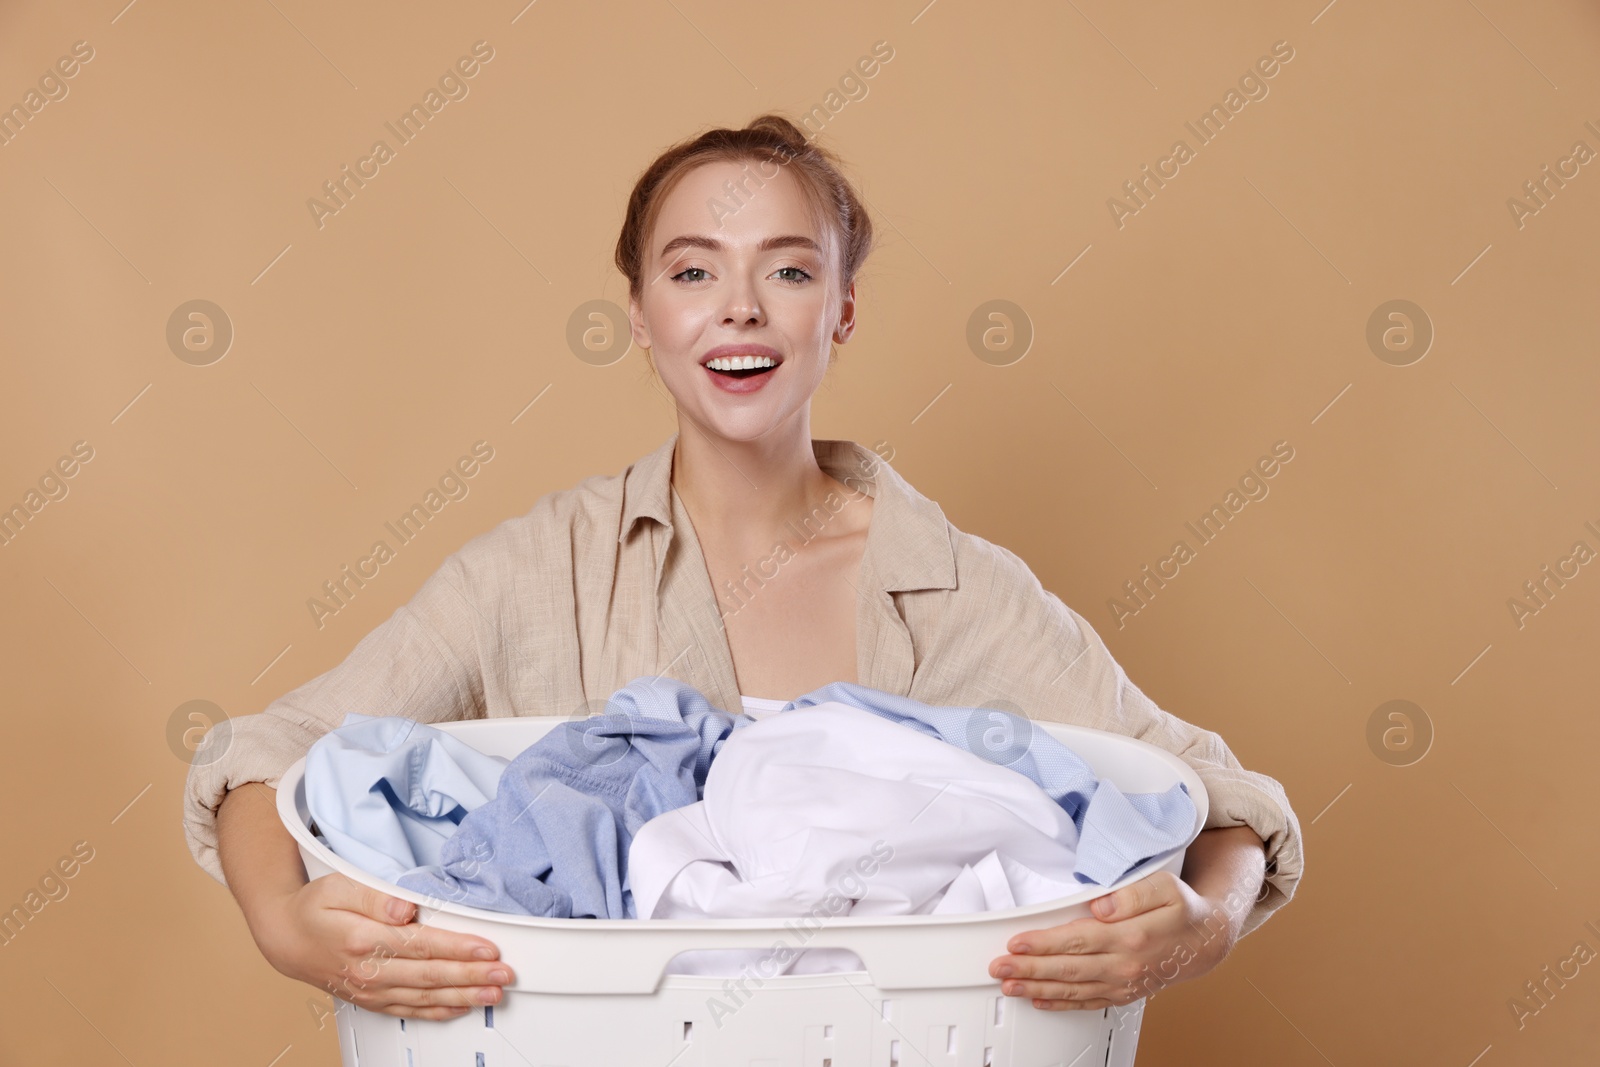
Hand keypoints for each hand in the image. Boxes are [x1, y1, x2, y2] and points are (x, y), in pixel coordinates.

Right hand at [252, 871, 515, 1020]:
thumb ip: (374, 895)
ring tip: (494, 993)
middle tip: (504, 975)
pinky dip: (440, 1011)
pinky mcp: (373, 1000)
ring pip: (425, 997)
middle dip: (472, 976)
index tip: (487, 949)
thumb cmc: (315, 908)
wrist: (286, 939)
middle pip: (430, 975)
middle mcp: (368, 970)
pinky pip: (411, 1010)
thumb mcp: (338, 886)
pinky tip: (462, 1006)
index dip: (457, 948)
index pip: (420, 945)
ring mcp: (371, 989)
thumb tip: (404, 906)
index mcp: (362, 939)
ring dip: (464, 996)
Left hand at [987, 870, 1245, 1011]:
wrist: (1206, 940)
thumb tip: (1100, 905)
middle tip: (999, 968)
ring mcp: (1123, 983)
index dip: (1044, 943)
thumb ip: (1131, 894)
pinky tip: (1041, 1001)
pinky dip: (1062, 1003)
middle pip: (1068, 969)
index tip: (1017, 942)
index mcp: (1132, 935)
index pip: (1078, 939)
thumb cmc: (1182, 908)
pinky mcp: (1123, 993)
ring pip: (1074, 989)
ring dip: (1038, 989)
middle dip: (1029, 970)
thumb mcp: (1164, 887)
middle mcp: (1125, 964)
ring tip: (1010, 986)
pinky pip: (1088, 1002)